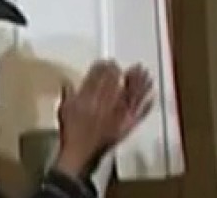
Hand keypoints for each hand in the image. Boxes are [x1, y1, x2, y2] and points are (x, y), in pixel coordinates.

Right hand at [55, 61, 152, 176]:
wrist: (80, 155)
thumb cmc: (71, 133)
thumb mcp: (64, 110)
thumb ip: (68, 94)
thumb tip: (67, 82)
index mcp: (90, 96)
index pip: (100, 76)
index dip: (106, 67)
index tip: (110, 62)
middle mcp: (106, 103)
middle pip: (119, 83)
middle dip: (126, 73)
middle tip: (134, 66)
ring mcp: (118, 114)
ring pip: (132, 95)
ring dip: (140, 84)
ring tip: (147, 75)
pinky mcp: (125, 126)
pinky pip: (139, 113)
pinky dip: (146, 106)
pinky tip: (152, 98)